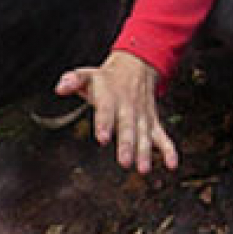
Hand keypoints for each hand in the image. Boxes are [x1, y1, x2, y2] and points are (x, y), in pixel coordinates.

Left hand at [56, 51, 177, 172]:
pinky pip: (161, 135)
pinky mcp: (152, 121)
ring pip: (144, 134)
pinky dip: (168, 149)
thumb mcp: (88, 75)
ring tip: (142, 169)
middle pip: (128, 127)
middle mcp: (128, 107)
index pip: (106, 111)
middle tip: (124, 162)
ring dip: (145, 152)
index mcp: (111, 97)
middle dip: (127, 145)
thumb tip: (60, 86)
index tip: (102, 138)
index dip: (104, 124)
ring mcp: (142, 115)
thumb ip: (73, 81)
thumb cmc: (106, 78)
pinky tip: (171, 164)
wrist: (137, 64)